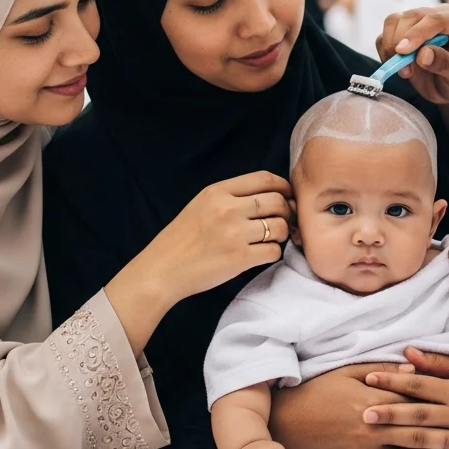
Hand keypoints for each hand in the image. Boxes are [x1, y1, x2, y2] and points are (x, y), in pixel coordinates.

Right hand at [149, 171, 291, 303]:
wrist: (161, 270)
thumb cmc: (181, 239)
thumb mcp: (201, 204)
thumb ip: (231, 196)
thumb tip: (271, 195)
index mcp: (217, 192)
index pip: (264, 179)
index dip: (283, 186)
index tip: (287, 195)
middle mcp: (227, 209)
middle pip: (277, 201)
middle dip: (287, 210)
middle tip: (284, 220)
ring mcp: (234, 234)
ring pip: (279, 226)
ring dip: (282, 233)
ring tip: (273, 238)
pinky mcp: (239, 258)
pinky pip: (274, 251)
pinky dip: (273, 252)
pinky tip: (262, 254)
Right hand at [269, 362, 448, 448]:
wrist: (289, 420)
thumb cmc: (319, 390)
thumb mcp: (348, 372)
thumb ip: (382, 371)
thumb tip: (413, 368)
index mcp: (371, 399)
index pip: (409, 403)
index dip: (435, 406)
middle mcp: (370, 427)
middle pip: (413, 431)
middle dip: (441, 436)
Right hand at [375, 5, 448, 105]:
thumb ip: (445, 64)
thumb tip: (423, 54)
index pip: (435, 19)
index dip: (417, 33)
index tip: (403, 51)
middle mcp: (440, 14)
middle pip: (411, 16)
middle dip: (401, 41)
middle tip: (405, 71)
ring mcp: (420, 22)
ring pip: (394, 21)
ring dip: (391, 46)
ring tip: (404, 71)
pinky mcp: (404, 33)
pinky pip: (385, 35)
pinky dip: (385, 51)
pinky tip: (397, 67)